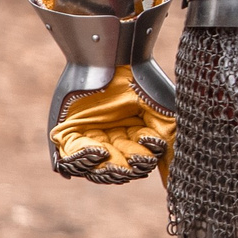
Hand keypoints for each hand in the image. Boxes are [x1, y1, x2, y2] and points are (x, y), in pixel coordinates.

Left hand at [49, 65, 175, 184]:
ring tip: (110, 158)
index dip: (140, 165)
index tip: (145, 158)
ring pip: (91, 170)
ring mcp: (87, 137)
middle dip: (120, 172)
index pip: (134, 162)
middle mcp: (109, 139)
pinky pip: (67, 159)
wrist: (116, 58)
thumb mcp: (164, 115)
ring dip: (101, 171)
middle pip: (113, 170)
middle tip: (125, 169)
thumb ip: (168, 146)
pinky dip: (81, 160)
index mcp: (132, 136)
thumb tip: (172, 180)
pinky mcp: (65, 133)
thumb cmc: (141, 82)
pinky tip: (97, 151)